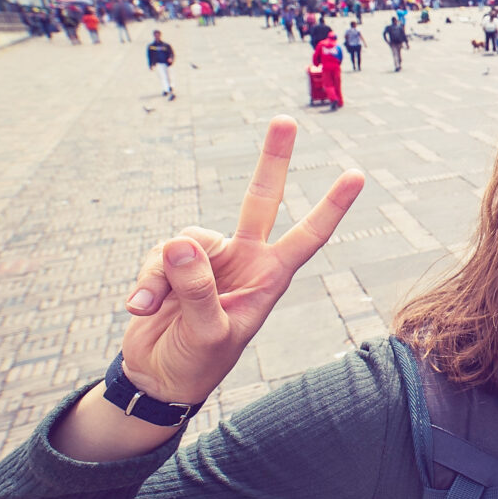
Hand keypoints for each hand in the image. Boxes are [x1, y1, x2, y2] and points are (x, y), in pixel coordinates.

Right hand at [117, 116, 362, 404]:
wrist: (158, 378)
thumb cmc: (197, 362)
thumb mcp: (207, 333)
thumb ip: (196, 290)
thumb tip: (180, 245)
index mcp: (269, 277)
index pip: (307, 236)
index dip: (331, 208)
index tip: (357, 174)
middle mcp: (244, 259)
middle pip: (260, 199)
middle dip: (272, 160)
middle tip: (286, 120)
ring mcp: (208, 259)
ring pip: (185, 241)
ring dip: (164, 274)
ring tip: (154, 309)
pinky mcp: (171, 264)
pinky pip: (157, 257)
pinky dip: (145, 282)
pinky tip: (139, 309)